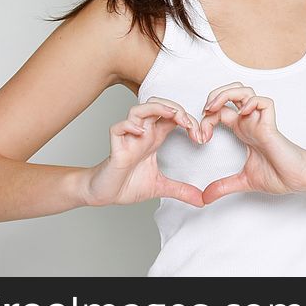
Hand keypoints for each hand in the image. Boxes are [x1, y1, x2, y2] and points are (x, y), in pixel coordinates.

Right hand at [84, 97, 204, 207]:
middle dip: (175, 108)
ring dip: (156, 108)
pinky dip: (128, 126)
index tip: (201, 137)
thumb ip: (181, 191)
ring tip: (172, 116)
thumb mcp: (161, 187)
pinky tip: (140, 133)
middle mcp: (142, 134)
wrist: (103, 195)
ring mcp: (128, 139)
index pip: (172, 117)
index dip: (189, 120)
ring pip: (138, 110)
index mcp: (154, 138)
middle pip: (157, 105)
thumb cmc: (127, 184)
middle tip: (189, 123)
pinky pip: (118, 129)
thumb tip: (202, 201)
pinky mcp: (115, 149)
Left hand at [197, 83, 305, 204]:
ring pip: (245, 91)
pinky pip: (263, 102)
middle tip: (205, 111)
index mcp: (242, 130)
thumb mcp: (242, 181)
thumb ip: (223, 187)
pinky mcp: (271, 126)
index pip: (220, 111)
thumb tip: (205, 198)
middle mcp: (250, 122)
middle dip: (214, 96)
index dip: (206, 119)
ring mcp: (260, 122)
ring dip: (227, 94)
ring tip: (216, 107)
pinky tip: (242, 113)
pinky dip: (251, 102)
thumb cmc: (279, 175)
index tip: (200, 138)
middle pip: (231, 92)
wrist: (297, 180)